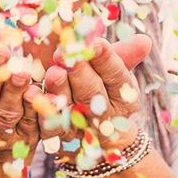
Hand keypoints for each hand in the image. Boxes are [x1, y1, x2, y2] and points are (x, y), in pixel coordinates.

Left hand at [30, 34, 151, 164]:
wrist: (98, 136)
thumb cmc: (104, 88)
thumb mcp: (116, 72)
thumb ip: (124, 55)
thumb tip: (145, 40)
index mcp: (125, 96)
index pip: (117, 75)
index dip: (106, 59)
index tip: (95, 42)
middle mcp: (106, 115)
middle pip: (93, 93)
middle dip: (80, 72)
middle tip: (66, 54)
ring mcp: (83, 128)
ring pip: (71, 109)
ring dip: (61, 90)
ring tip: (53, 73)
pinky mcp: (60, 137)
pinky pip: (49, 126)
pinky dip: (41, 110)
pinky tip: (32, 94)